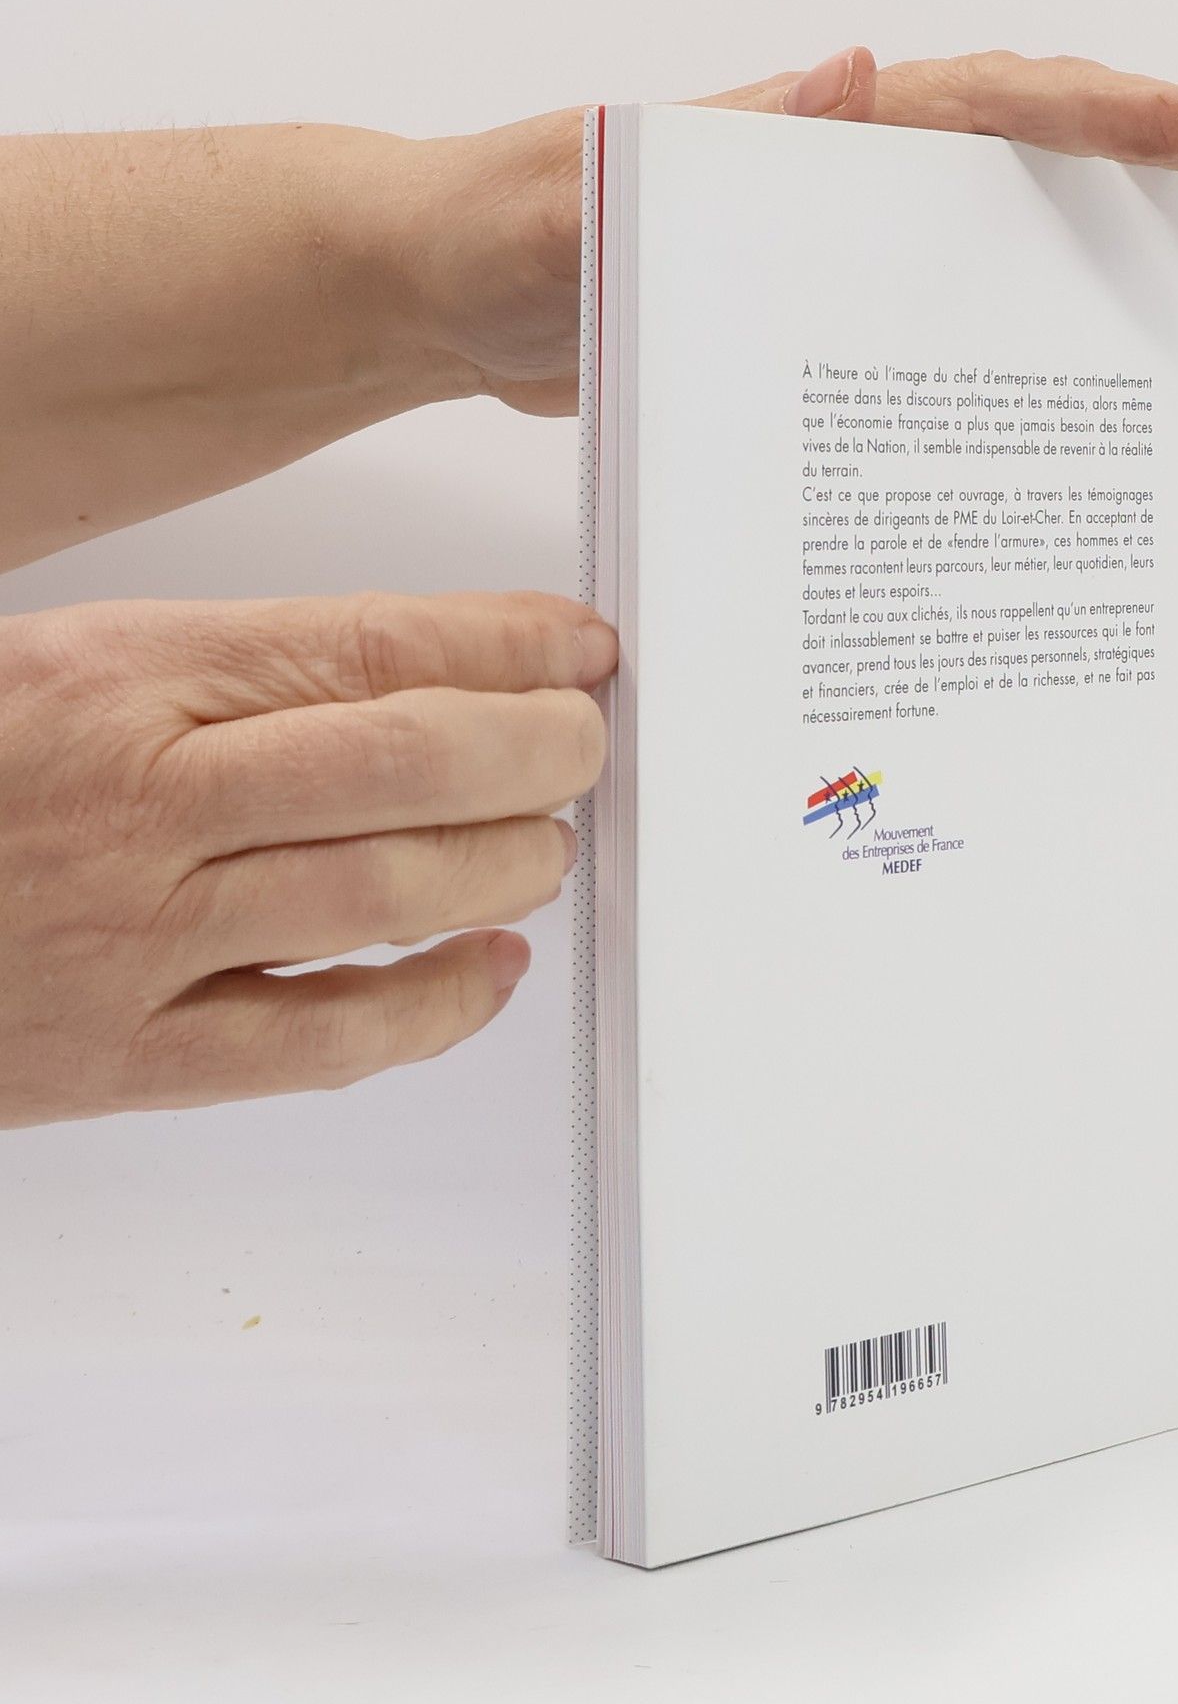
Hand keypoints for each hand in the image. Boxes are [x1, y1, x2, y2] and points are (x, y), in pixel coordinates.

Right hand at [0, 591, 614, 1128]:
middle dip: (537, 748)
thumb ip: (232, 668)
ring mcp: (135, 938)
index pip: (367, 646)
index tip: (581, 649)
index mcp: (118, 676)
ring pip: (383, 892)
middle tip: (588, 744)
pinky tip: (493, 967)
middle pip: (402, 762)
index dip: (505, 646)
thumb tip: (425, 668)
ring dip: (505, 865)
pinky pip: (324, 1041)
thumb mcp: (63, 664)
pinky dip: (436, 1007)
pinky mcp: (129, 1057)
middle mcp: (136, 800)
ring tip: (549, 841)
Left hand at [415, 50, 1177, 415]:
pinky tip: (1081, 322)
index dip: (1150, 120)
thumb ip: (713, 141)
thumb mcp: (586, 192)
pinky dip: (1032, 279)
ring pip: (1014, 195)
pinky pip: (953, 273)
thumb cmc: (496, 235)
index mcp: (822, 129)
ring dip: (1128, 194)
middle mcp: (850, 158)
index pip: (1016, 108)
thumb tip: (856, 71)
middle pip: (1050, 129)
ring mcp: (842, 219)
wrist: (437, 285)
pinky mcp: (818, 284)